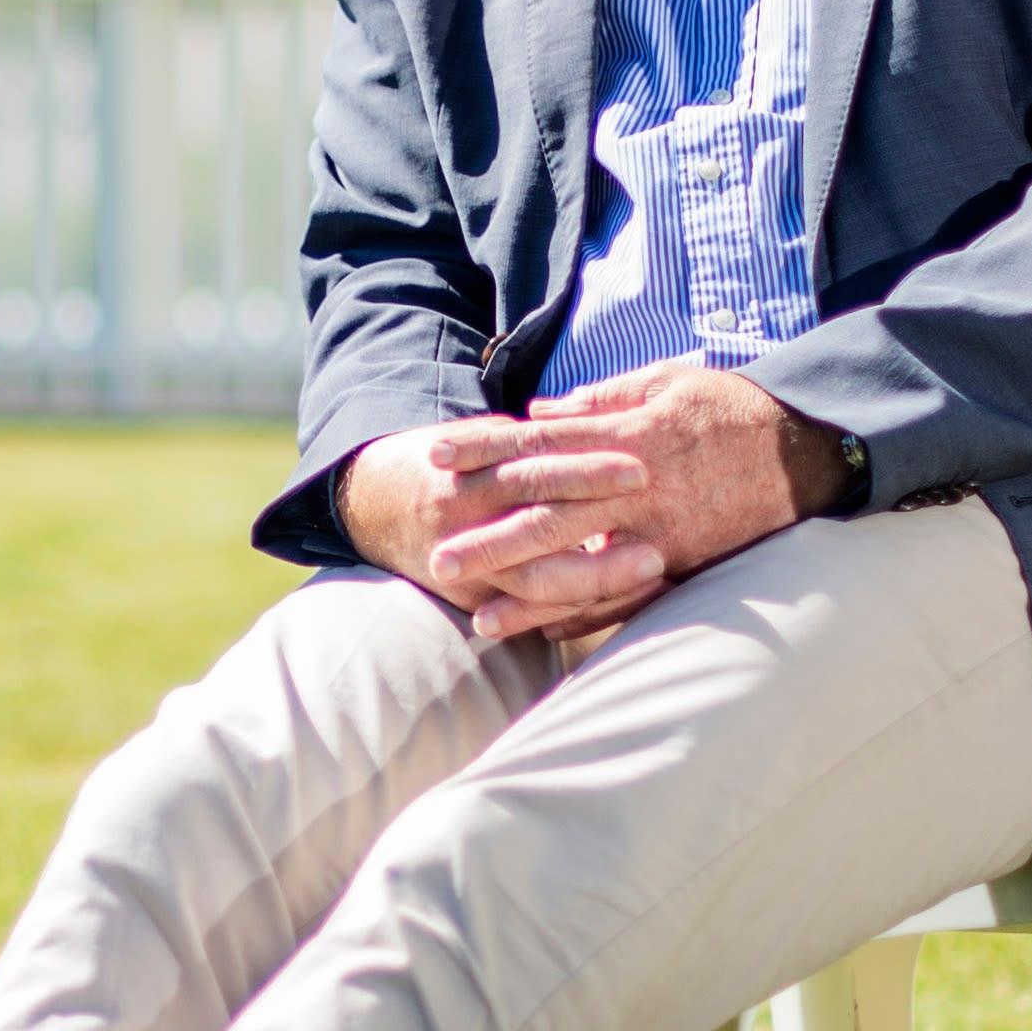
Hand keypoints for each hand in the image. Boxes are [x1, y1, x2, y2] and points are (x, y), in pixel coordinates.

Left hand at [340, 360, 849, 641]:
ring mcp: (660, 532)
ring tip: (478, 621)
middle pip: (548, 512)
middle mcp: (636, 487)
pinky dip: (588, 618)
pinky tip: (546, 636)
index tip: (435, 454)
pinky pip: (629, 599)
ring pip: (582, 568)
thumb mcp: (670, 382)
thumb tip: (543, 412)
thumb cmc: (735, 409)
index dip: (484, 447)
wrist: (811, 451)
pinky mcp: (685, 564)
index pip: (540, 441)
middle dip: (490, 537)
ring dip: (529, 596)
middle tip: (435, 558)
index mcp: (627, 434)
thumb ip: (605, 398)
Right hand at [340, 413, 663, 640]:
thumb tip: (582, 418)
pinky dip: (572, 611)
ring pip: (536, 581)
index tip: (640, 467)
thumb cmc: (443, 464)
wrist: (371, 507)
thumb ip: (525, 438)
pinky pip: (526, 612)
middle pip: (540, 527)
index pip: (535, 468)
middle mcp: (462, 521)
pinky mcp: (469, 600)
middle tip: (661, 531)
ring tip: (654, 570)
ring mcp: (465, 567)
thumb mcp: (474, 437)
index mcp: (467, 472)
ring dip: (598, 580)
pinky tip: (619, 604)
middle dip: (603, 531)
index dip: (588, 469)